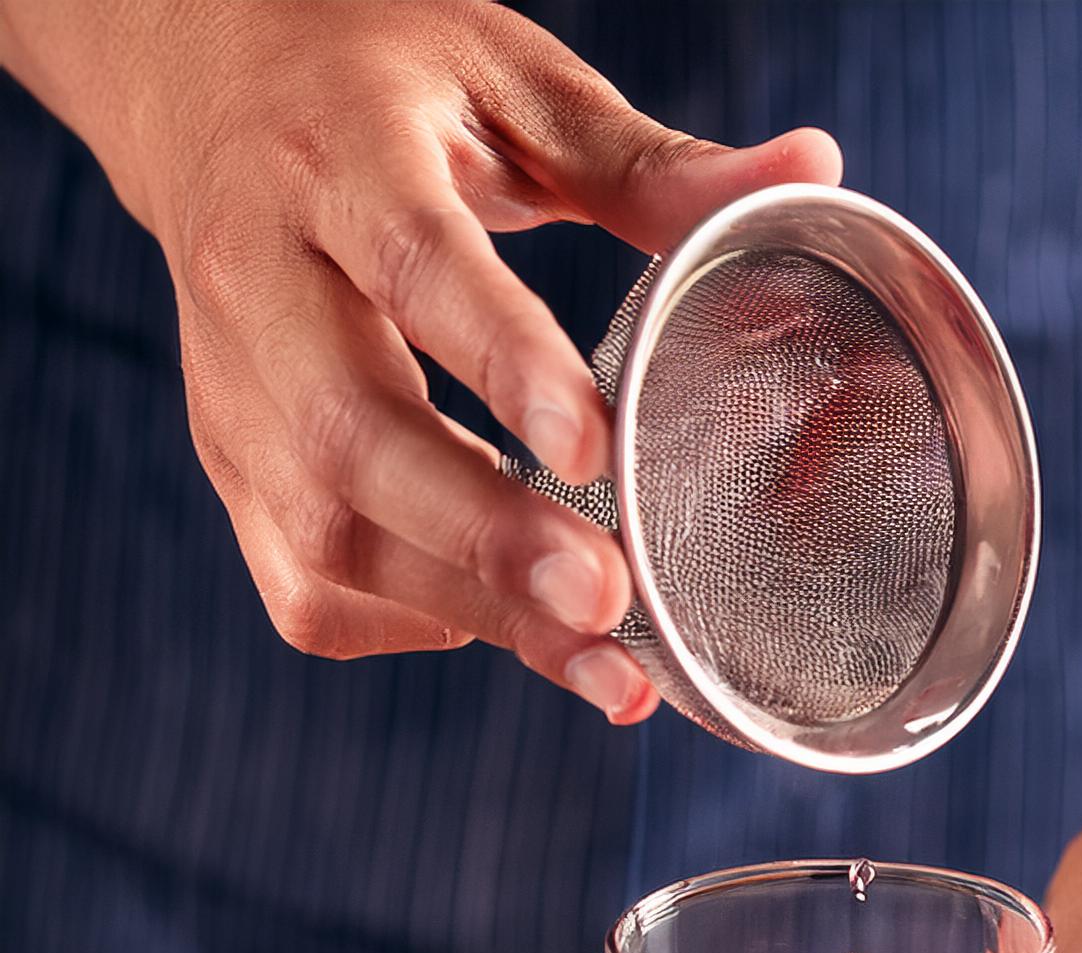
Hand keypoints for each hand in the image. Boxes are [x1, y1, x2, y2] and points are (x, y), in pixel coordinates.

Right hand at [0, 0, 837, 717]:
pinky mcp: (229, 462)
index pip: (411, 262)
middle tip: (605, 601)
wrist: (198, 92)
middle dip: (483, 535)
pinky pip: (306, 586)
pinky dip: (409, 624)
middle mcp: (260, 278)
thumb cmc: (380, 88)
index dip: (498, 360)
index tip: (590, 448)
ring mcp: (231, 387)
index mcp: (338, 156)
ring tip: (605, 667)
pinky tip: (499, 621)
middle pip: (349, 431)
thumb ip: (652, 162)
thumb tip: (815, 172)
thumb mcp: (513, 87)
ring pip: (327, 531)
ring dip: (474, 612)